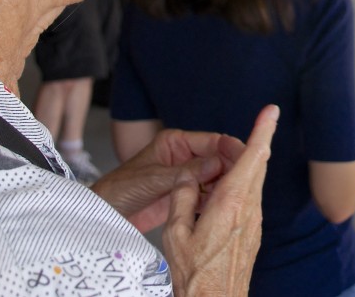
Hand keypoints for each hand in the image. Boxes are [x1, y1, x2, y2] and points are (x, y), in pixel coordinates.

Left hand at [92, 125, 246, 231]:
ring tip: (241, 197)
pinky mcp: (185, 196)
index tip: (248, 156)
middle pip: (218, 159)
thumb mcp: (153, 178)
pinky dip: (216, 202)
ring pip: (216, 179)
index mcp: (177, 142)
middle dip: (233, 168)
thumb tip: (218, 163)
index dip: (231, 148)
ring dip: (226, 187)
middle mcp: (185, 157)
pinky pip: (207, 196)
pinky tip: (226, 209)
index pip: (212, 141)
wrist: (105, 214)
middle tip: (249, 180)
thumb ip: (186, 172)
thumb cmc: (120, 188)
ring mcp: (187, 177)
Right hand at [164, 104, 278, 296]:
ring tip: (219, 171)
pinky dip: (240, 188)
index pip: (252, 157)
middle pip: (258, 165)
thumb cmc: (194, 275)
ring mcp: (255, 222)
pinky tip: (221, 196)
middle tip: (252, 127)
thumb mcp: (175, 233)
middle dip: (255, 143)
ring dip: (244, 168)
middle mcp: (249, 210)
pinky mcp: (254, 233)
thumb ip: (182, 198)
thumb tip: (188, 177)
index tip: (271, 111)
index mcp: (230, 203)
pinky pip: (250, 200)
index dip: (262, 131)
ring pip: (254, 182)